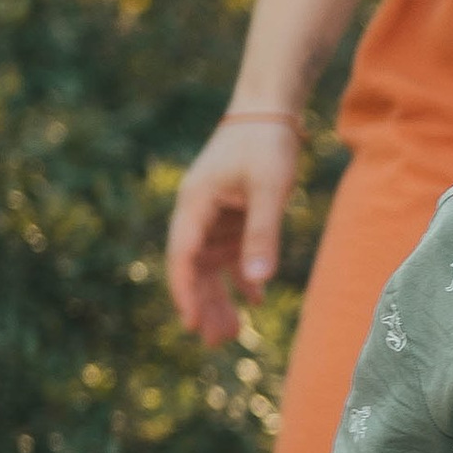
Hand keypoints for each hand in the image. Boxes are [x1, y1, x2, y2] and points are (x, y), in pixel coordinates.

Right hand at [165, 116, 301, 345]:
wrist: (270, 108)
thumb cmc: (266, 143)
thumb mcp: (268, 189)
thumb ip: (262, 234)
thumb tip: (258, 281)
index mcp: (195, 204)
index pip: (182, 257)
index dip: (185, 292)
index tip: (191, 324)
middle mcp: (198, 212)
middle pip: (194, 267)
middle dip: (203, 305)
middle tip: (215, 343)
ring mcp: (214, 214)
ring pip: (211, 265)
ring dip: (220, 297)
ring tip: (232, 334)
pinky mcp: (232, 213)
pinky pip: (232, 253)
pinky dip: (242, 275)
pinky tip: (256, 301)